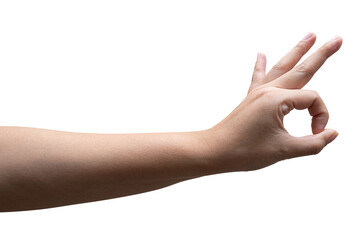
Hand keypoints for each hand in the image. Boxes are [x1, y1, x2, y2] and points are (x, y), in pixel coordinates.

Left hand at [203, 33, 341, 171]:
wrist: (215, 150)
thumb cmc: (244, 151)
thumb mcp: (284, 150)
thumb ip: (313, 143)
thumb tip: (332, 133)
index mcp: (277, 100)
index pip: (312, 99)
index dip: (320, 116)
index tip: (316, 133)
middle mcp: (268, 91)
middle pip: (301, 69)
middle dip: (321, 53)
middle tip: (337, 39)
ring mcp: (258, 92)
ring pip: (282, 67)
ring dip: (297, 51)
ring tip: (310, 36)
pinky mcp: (251, 98)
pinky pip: (259, 77)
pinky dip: (262, 65)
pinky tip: (261, 54)